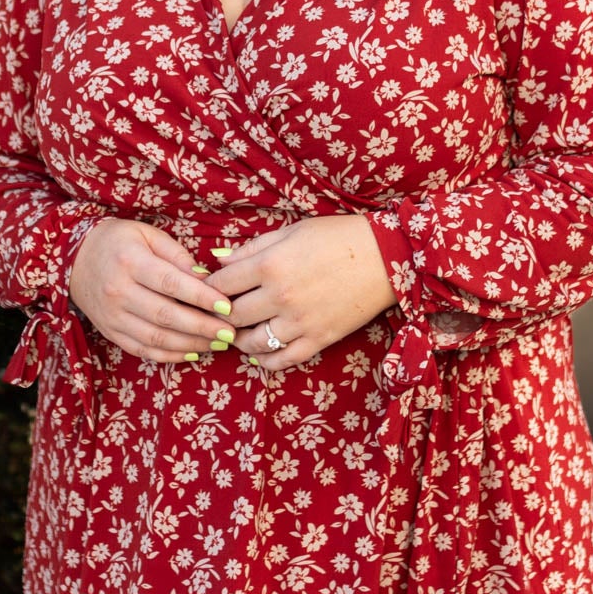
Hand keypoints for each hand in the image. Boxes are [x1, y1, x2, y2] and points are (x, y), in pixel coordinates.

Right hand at [68, 218, 238, 362]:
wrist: (75, 259)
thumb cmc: (119, 242)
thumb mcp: (147, 235)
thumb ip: (178, 256)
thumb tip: (208, 279)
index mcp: (129, 262)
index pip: (171, 283)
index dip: (201, 297)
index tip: (227, 306)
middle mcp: (118, 291)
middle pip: (165, 315)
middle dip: (202, 327)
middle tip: (230, 333)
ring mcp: (112, 316)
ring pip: (156, 338)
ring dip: (191, 345)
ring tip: (218, 344)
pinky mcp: (110, 332)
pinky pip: (143, 350)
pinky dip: (170, 355)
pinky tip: (193, 352)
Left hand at [203, 215, 399, 372]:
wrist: (385, 257)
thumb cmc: (337, 237)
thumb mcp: (291, 232)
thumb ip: (252, 248)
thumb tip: (218, 259)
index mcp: (270, 264)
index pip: (222, 284)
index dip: (209, 287)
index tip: (207, 289)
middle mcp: (281, 296)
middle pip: (232, 316)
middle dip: (219, 316)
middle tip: (217, 315)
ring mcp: (300, 322)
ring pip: (252, 343)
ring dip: (238, 341)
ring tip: (236, 334)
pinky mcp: (319, 339)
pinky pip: (283, 359)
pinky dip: (265, 361)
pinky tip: (258, 354)